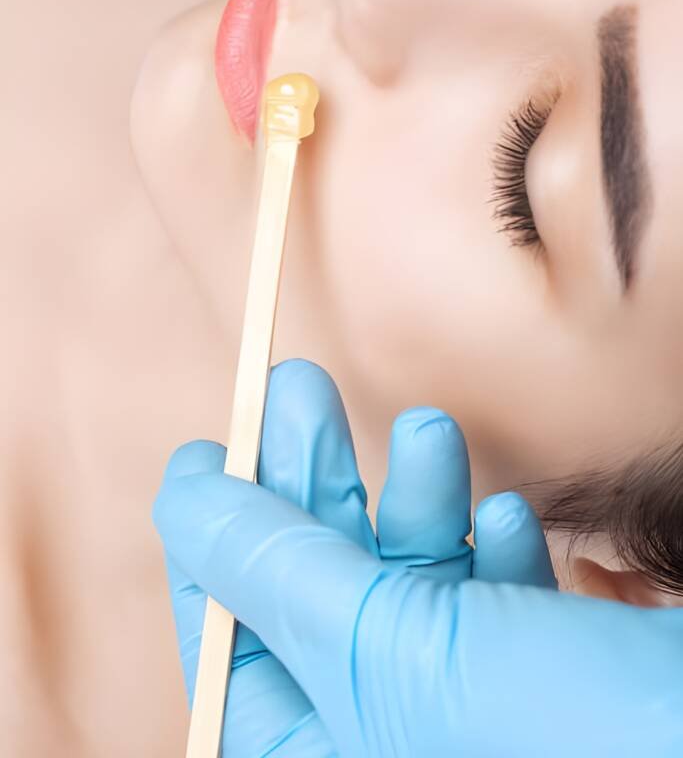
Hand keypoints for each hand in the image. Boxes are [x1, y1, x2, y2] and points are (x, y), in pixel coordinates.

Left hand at [153, 358, 554, 755]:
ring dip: (416, 498)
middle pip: (321, 599)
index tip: (205, 454)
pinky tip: (505, 516)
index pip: (236, 660)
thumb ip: (281, 574)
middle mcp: (397, 746)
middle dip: (315, 489)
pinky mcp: (542, 674)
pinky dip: (489, 544)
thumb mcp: (394, 649)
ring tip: (436, 432)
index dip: (213, 551)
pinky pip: (488, 597)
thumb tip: (186, 498)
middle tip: (300, 388)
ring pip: (408, 582)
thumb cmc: (576, 735)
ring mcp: (472, 712)